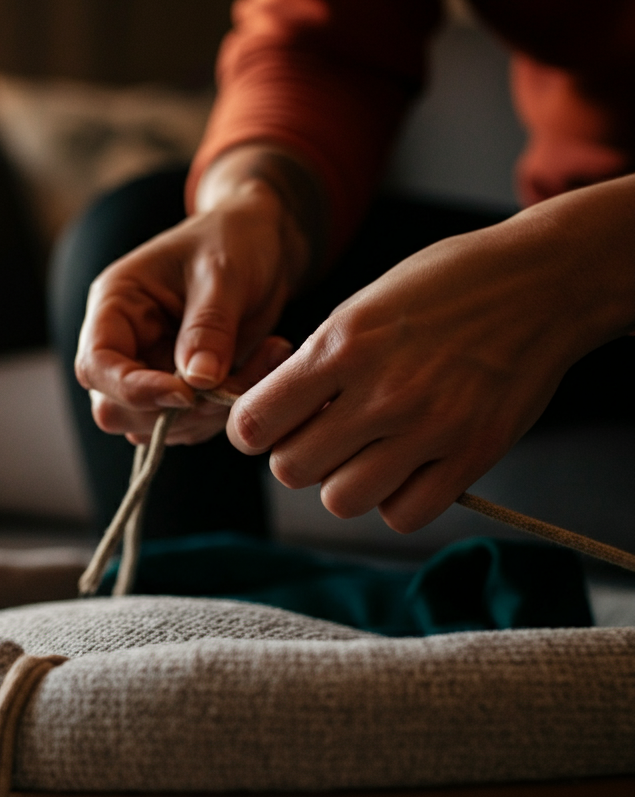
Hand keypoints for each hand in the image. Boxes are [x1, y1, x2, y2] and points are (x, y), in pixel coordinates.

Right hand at [74, 147, 316, 445]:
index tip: (185, 394)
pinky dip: (228, 410)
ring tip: (264, 362)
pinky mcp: (181, 392)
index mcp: (115, 306)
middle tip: (231, 384)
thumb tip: (196, 382)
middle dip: (174, 412)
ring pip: (156, 427)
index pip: (96, 366)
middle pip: (116, 410)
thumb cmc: (234, 240)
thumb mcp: (224, 271)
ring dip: (210, 414)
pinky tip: (263, 365)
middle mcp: (123, 345)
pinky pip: (193, 424)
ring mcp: (149, 373)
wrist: (264, 244)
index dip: (131, 390)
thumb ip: (209, 326)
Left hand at [228, 174, 634, 531]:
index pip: (255, 422)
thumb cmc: (446, 286)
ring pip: (342, 500)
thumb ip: (316, 364)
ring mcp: (430, 428)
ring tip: (367, 453)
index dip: (252, 430)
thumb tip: (273, 419)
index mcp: (343, 346)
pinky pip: (404, 515)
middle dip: (297, 457)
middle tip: (323, 436)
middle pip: (292, 470)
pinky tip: (407, 468)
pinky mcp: (473, 456)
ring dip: (345, 483)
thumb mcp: (364, 304)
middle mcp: (382, 392)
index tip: (267, 426)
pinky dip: (396, 501)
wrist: (544, 281)